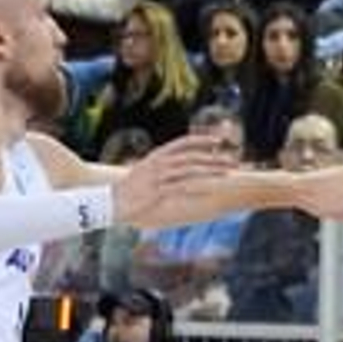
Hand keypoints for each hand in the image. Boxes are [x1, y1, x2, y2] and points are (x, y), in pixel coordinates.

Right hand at [112, 135, 240, 227]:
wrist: (109, 202)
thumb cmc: (128, 190)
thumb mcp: (144, 172)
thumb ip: (160, 167)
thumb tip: (175, 165)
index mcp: (156, 156)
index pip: (183, 142)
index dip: (202, 140)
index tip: (219, 140)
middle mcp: (158, 163)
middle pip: (192, 156)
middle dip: (214, 158)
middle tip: (233, 160)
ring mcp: (158, 177)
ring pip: (190, 170)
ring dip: (211, 171)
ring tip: (228, 173)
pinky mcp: (157, 191)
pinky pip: (182, 187)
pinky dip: (198, 188)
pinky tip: (212, 190)